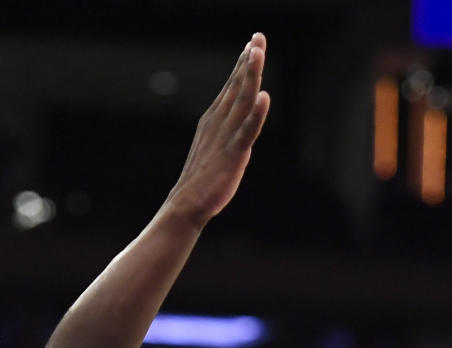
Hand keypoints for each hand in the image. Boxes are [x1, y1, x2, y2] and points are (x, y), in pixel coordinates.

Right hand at [166, 32, 270, 225]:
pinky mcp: (234, 155)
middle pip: (237, 86)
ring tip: (258, 52)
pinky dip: (257, 114)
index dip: (242, 65)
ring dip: (251, 75)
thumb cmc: (200, 182)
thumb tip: (238, 128)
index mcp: (213, 121)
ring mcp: (226, 137)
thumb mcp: (212, 149)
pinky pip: (247, 131)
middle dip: (249, 61)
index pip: (231, 88)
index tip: (252, 44)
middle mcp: (219, 123)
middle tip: (258, 37)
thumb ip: (225, 134)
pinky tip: (265, 97)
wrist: (186, 205)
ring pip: (242, 101)